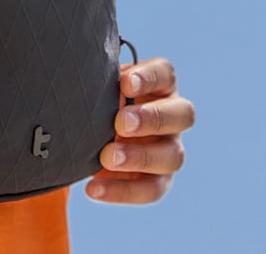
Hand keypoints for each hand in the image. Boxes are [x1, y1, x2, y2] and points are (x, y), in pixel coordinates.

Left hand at [86, 57, 194, 203]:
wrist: (90, 137)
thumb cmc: (97, 104)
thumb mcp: (99, 91)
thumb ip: (99, 86)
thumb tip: (84, 80)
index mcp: (160, 86)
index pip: (165, 75)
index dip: (149, 78)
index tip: (125, 83)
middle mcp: (173, 116)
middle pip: (182, 114)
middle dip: (152, 119)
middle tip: (120, 123)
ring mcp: (170, 149)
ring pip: (173, 156)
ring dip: (140, 157)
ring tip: (107, 157)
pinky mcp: (159, 180)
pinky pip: (151, 189)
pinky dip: (122, 191)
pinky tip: (93, 187)